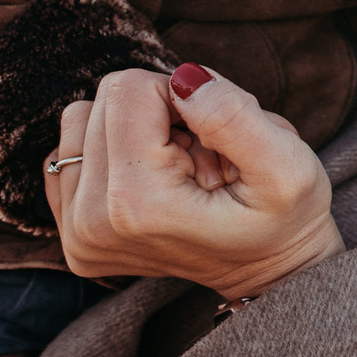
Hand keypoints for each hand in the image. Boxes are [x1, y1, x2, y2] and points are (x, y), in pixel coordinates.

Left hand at [51, 65, 345, 303]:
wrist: (271, 277)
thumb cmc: (284, 222)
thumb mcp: (286, 166)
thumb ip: (233, 114)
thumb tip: (182, 78)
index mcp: (139, 204)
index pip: (130, 89)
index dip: (183, 96)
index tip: (212, 138)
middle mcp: (93, 223)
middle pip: (105, 102)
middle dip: (160, 113)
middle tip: (202, 157)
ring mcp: (77, 233)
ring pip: (82, 120)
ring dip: (135, 129)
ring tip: (179, 167)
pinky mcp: (72, 234)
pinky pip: (69, 152)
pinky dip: (112, 152)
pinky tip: (151, 178)